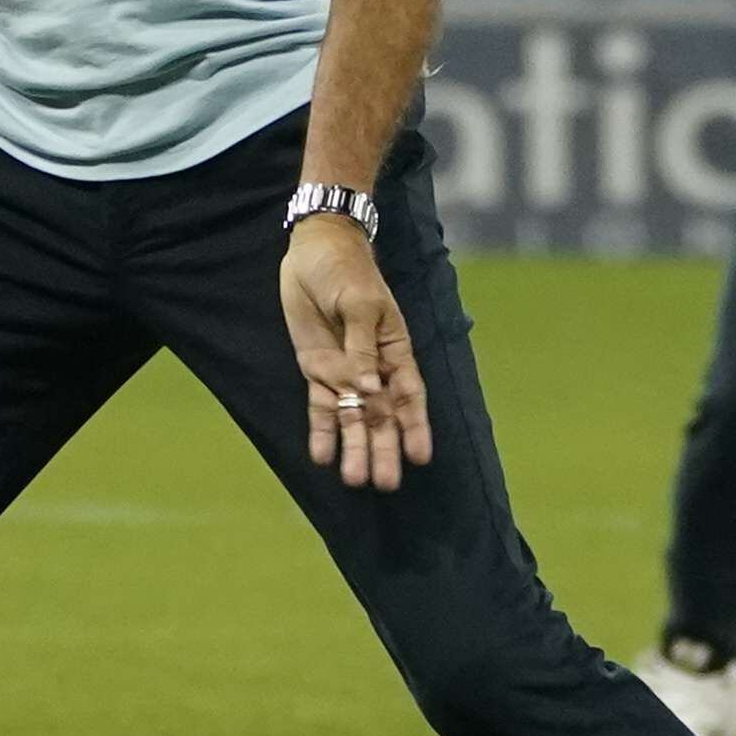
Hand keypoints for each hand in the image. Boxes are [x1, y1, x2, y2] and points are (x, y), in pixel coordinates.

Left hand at [282, 213, 432, 488]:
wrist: (314, 250)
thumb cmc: (346, 271)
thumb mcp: (360, 303)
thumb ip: (362, 347)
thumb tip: (369, 388)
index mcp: (394, 350)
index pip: (408, 395)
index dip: (415, 426)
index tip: (421, 457)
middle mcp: (373, 368)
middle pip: (382, 416)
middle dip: (384, 449)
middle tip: (386, 484)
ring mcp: (344, 372)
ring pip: (353, 418)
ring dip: (354, 448)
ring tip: (356, 481)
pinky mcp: (317, 370)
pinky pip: (320, 407)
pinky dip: (322, 432)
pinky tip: (323, 457)